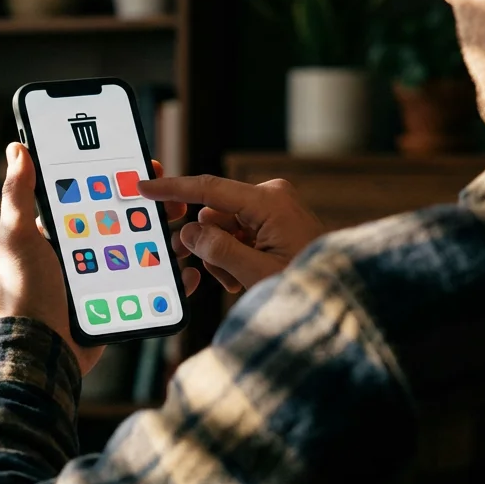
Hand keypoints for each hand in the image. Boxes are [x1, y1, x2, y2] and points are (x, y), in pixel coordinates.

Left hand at [0, 143, 198, 373]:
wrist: (39, 350)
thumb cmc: (24, 292)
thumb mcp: (18, 237)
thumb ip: (18, 194)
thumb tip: (18, 148)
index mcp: (62, 232)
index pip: (97, 196)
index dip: (123, 181)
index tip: (148, 168)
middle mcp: (84, 253)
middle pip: (128, 222)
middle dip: (156, 210)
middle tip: (178, 203)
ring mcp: (104, 279)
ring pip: (145, 253)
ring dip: (170, 243)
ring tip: (188, 236)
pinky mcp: (120, 305)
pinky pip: (152, 289)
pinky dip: (173, 282)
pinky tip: (188, 273)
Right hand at [138, 175, 324, 292]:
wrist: (340, 297)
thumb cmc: (305, 284)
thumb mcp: (255, 273)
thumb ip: (218, 250)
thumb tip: (190, 232)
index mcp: (269, 202)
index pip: (210, 189)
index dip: (174, 189)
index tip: (144, 186)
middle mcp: (271, 197)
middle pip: (214, 213)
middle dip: (207, 244)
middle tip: (201, 269)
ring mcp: (274, 208)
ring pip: (223, 227)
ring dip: (222, 255)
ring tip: (238, 280)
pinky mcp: (274, 221)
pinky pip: (237, 233)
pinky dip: (234, 254)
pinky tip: (246, 275)